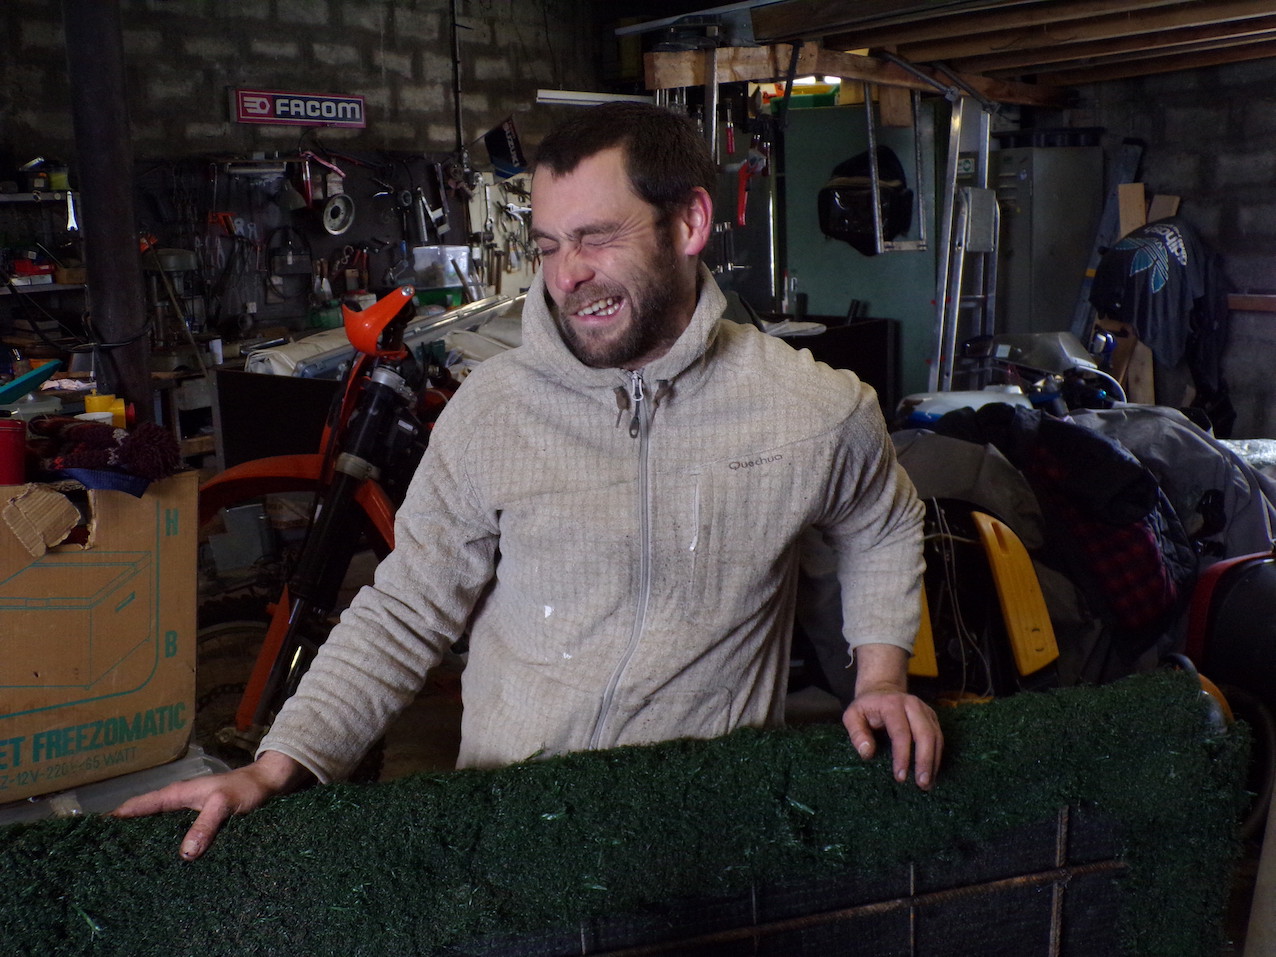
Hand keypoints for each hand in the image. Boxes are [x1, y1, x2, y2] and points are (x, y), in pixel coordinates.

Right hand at [112, 751, 310, 859]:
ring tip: (127, 864)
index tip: (92, 832)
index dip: (117, 816)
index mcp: (178, 794)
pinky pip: (176, 834)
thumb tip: (184, 854)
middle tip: (104, 856)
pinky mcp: (201, 822)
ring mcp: (189, 813)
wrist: (270, 783)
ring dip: (146, 840)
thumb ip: (205, 826)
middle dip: (126, 832)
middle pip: (145, 818)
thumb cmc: (245, 790)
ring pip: (160, 827)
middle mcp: (179, 802)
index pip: (139, 805)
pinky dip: (167, 844)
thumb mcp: (224, 805)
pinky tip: (162, 862)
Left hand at [842, 644, 942, 789]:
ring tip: (927, 785)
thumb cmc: (866, 707)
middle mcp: (913, 705)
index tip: (900, 776)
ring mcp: (925, 710)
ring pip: (936, 737)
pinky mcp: (932, 718)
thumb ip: (857, 733)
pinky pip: (939, 738)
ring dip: (933, 762)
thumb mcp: (852, 716)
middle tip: (921, 784)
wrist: (882, 689)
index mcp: (892, 704)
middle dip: (925, 760)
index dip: (902, 755)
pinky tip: (931, 773)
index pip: (901, 732)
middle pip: (925, 734)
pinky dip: (937, 757)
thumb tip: (868, 753)